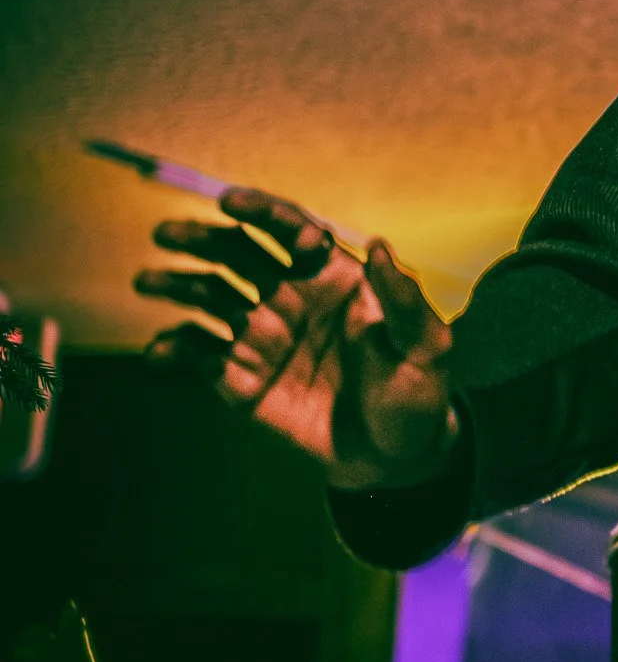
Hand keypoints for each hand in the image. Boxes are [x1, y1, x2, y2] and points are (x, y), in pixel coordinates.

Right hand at [135, 187, 456, 489]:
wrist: (394, 457)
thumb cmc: (416, 394)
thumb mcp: (427, 347)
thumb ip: (404, 301)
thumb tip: (379, 247)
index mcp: (331, 276)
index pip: (289, 230)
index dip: (261, 211)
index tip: (232, 204)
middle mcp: (288, 296)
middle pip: (236, 253)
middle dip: (202, 239)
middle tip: (167, 235)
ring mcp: (260, 335)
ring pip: (208, 295)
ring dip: (176, 284)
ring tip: (147, 282)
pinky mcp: (240, 378)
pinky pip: (199, 355)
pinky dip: (175, 349)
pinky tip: (161, 351)